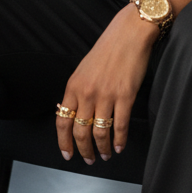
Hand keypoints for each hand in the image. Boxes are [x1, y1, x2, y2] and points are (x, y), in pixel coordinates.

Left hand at [56, 4, 156, 163]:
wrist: (129, 33)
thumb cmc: (108, 49)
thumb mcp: (84, 69)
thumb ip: (78, 91)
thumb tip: (73, 112)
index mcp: (73, 86)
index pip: (62, 121)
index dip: (63, 142)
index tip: (67, 154)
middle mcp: (86, 93)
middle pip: (80, 131)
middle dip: (83, 150)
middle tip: (88, 159)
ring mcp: (106, 95)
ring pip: (99, 132)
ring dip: (102, 148)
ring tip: (105, 155)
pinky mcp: (125, 96)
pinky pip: (120, 126)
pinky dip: (119, 140)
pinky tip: (119, 146)